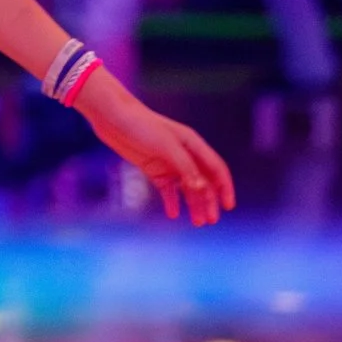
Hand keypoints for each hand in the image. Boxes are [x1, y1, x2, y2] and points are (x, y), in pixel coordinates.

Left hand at [75, 73, 234, 225]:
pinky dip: (172, 202)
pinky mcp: (154, 169)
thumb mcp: (166, 146)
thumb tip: (201, 189)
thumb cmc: (141, 126)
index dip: (225, 187)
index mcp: (193, 144)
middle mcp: (184, 154)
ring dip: (194, 205)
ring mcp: (169, 163)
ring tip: (198, 223)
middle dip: (209, 201)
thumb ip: (185, 167)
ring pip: (187, 188)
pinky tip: (174, 214)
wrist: (112, 118)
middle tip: (211, 221)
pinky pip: (168, 190)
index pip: (216, 168)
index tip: (229, 206)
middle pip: (203, 182)